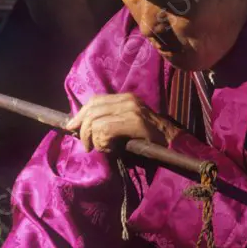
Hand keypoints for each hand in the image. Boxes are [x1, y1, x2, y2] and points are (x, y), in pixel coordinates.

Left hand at [66, 93, 180, 151]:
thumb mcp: (128, 125)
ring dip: (92, 138)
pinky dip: (101, 142)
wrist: (175, 144)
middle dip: (82, 127)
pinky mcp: (135, 122)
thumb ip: (110, 121)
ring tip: (99, 148)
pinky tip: (109, 148)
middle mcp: (128, 100)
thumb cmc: (150, 139)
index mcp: (126, 99)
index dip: (80, 114)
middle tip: (85, 145)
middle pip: (92, 108)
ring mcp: (131, 110)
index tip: (71, 127)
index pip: (95, 100)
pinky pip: (105, 130)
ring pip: (96, 120)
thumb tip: (83, 127)